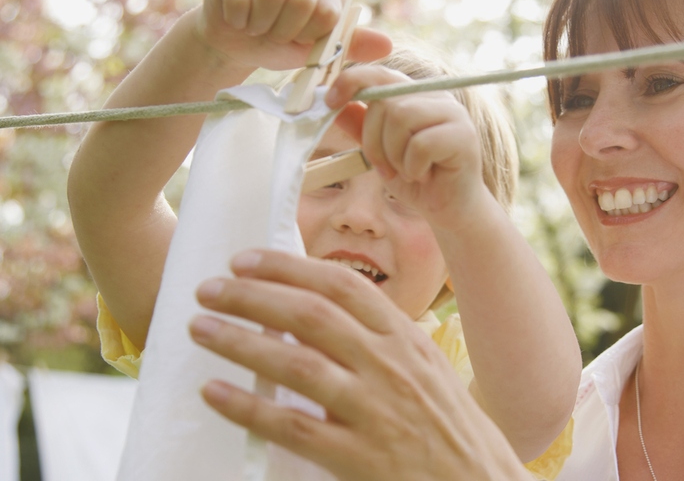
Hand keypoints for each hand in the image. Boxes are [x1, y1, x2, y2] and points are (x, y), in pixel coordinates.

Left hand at [190, 250, 530, 480]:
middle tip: (209, 288)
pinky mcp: (361, 457)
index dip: (288, 267)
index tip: (245, 260)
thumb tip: (318, 312)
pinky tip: (214, 392)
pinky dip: (249, 407)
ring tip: (201, 327)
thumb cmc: (449, 424)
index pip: (341, 285)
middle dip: (253, 295)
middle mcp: (390, 364)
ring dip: (241, 341)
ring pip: (296, 363)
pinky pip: (294, 427)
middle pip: (310, 315)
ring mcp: (376, 410)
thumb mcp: (424, 366)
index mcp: (406, 337)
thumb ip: (380, 338)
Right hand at [196, 0, 390, 69]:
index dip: (308, 34)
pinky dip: (238, 18)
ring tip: (255, 25)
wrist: (235, 43)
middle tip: (273, 33)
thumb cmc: (278, 44)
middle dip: (283, 30)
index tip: (297, 38)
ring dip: (260, 24)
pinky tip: (237, 17)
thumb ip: (349, 44)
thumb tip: (387, 46)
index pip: (326, 11)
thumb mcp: (317, 49)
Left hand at [325, 66, 489, 230]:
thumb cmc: (417, 180)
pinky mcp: (464, 135)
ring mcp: (452, 113)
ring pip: (401, 117)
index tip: (330, 102)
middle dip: (374, 141)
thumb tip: (333, 104)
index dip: (351, 82)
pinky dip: (414, 167)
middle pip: (385, 102)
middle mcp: (436, 96)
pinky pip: (421, 144)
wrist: (450, 210)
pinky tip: (425, 176)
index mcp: (415, 95)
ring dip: (395, 155)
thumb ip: (360, 127)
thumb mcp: (380, 152)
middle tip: (386, 168)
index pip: (379, 74)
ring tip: (408, 171)